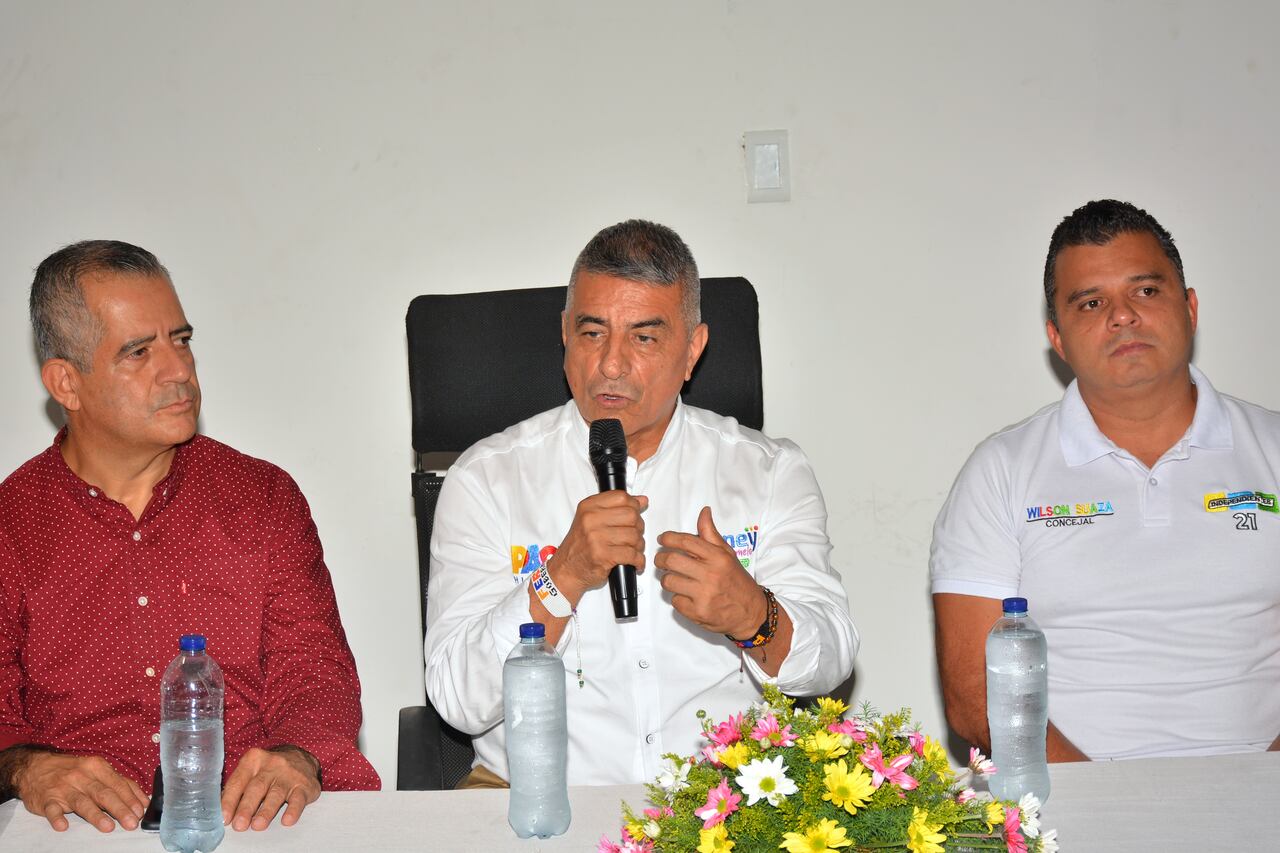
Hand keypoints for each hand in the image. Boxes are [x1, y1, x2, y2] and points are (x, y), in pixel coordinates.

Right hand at [14, 751, 147, 832]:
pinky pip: (52, 809)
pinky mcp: (46, 799)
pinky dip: (56, 818)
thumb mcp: (97, 770)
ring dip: (95, 815)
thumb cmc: (74, 771)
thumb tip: (142, 800)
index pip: (118, 784)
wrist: (36, 768)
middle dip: (120, 808)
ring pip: (82, 802)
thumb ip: (120, 783)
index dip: (130, 798)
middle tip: (131, 823)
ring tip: (108, 827)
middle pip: (103, 793)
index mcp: (97, 767)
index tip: (140, 812)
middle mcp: (81, 776)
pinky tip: (63, 826)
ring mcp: (63, 787)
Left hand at [221, 746, 320, 830]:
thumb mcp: (252, 771)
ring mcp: (289, 774)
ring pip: (276, 793)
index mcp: (253, 760)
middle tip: (239, 824)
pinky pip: (298, 798)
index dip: (230, 800)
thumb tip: (222, 812)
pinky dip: (293, 810)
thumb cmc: (269, 770)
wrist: (301, 758)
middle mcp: (271, 765)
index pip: (238, 781)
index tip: (225, 817)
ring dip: (266, 811)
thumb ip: (238, 787)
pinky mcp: (305, 785)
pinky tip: (287, 820)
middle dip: (247, 807)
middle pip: (257, 787)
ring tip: (258, 825)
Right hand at [549, 491, 647, 601]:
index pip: (621, 497)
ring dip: (639, 545)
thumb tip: (642, 500)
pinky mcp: (603, 556)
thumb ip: (616, 508)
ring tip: (633, 550)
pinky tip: (635, 562)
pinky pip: (632, 554)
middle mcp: (591, 520)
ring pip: (634, 535)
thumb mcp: (592, 520)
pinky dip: (638, 560)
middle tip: (634, 536)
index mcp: (588, 507)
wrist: (566, 569)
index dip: (634, 506)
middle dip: (638, 527)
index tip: (635, 514)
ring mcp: (596, 537)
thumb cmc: (580, 546)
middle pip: (631, 515)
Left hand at [655, 506, 765, 636]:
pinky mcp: (698, 612)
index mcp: (717, 557)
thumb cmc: (737, 581)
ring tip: (675, 578)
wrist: (751, 612)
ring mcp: (704, 595)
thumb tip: (704, 512)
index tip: (662, 539)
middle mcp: (710, 575)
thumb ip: (711, 534)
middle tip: (662, 560)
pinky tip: (687, 596)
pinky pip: (675, 601)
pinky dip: (677, 598)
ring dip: (667, 579)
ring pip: (668, 581)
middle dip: (661, 559)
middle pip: (671, 560)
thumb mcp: (727, 554)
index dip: (668, 538)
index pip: (685, 541)